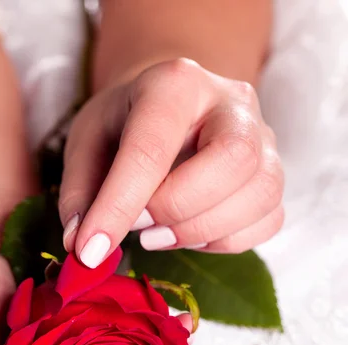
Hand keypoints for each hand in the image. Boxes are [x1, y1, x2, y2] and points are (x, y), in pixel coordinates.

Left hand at [60, 58, 283, 266]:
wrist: (168, 108)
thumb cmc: (124, 125)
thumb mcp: (88, 145)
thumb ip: (81, 194)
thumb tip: (81, 246)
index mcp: (175, 83)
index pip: (151, 148)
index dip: (118, 206)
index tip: (90, 250)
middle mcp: (232, 103)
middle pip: (232, 160)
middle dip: (178, 208)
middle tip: (140, 228)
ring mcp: (263, 139)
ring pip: (261, 194)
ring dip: (202, 231)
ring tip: (158, 234)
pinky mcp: (272, 175)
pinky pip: (269, 220)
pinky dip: (225, 242)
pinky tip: (190, 234)